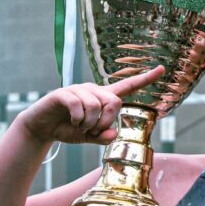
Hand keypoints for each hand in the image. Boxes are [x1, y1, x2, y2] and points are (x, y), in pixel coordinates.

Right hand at [18, 66, 164, 144]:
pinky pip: (78, 105)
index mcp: (103, 98)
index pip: (128, 86)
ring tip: (81, 127)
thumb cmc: (68, 129)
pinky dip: (78, 119)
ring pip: (96, 105)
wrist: (41, 127)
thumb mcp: (89, 137)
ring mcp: (78, 90)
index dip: (145, 78)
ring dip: (90, 123)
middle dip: (107, 120)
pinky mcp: (63, 93)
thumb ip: (103, 136)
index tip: (162, 68)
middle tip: (95, 130)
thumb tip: (113, 135)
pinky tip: (73, 123)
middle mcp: (93, 90)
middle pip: (114, 101)